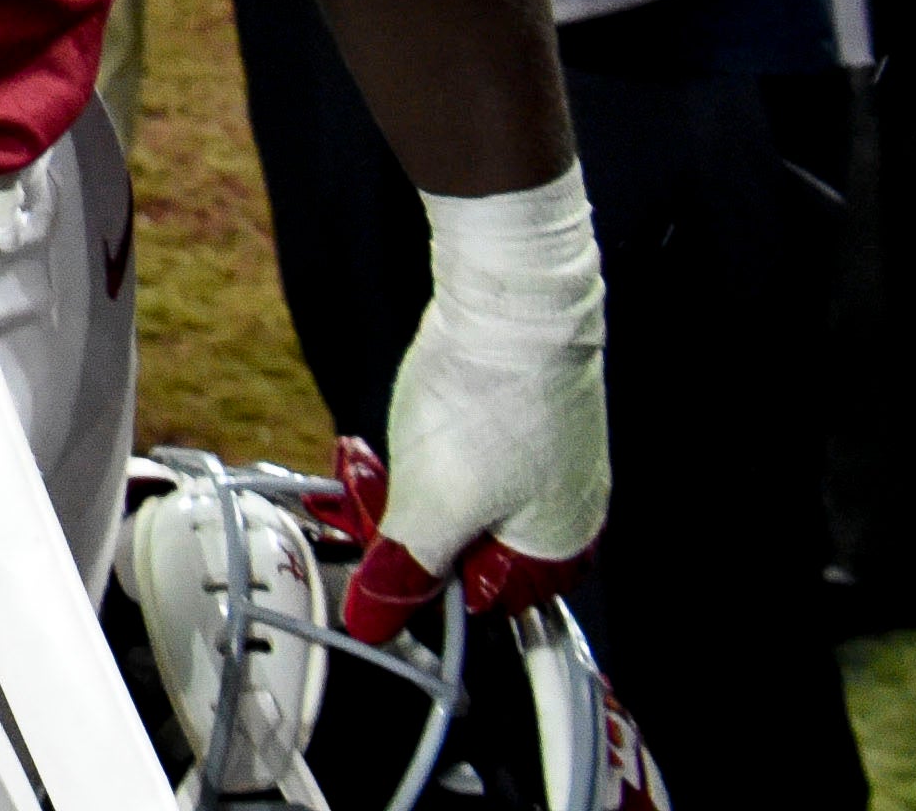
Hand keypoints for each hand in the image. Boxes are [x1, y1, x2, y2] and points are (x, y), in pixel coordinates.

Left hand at [341, 167, 609, 643]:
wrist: (513, 292)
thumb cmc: (489, 401)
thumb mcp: (432, 504)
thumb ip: (405, 569)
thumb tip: (374, 623)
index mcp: (557, 547)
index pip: (484, 601)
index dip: (423, 584)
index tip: (373, 559)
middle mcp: (561, 506)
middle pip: (467, 545)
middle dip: (400, 525)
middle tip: (354, 502)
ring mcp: (544, 453)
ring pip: (457, 493)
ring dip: (400, 484)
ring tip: (359, 461)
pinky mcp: (520, 409)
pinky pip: (462, 450)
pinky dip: (420, 446)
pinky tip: (384, 435)